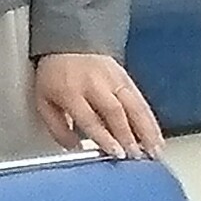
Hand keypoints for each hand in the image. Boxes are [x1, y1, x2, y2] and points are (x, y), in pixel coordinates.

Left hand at [34, 52, 164, 158]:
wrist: (67, 45)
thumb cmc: (55, 77)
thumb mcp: (44, 102)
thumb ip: (57, 128)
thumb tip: (74, 148)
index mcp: (69, 91)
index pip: (89, 118)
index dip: (104, 136)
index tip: (116, 153)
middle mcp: (94, 83)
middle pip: (115, 111)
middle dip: (128, 135)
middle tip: (137, 156)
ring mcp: (112, 78)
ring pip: (133, 105)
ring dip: (146, 130)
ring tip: (154, 151)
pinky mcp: (125, 77)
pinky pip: (141, 100)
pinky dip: (151, 120)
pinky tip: (156, 137)